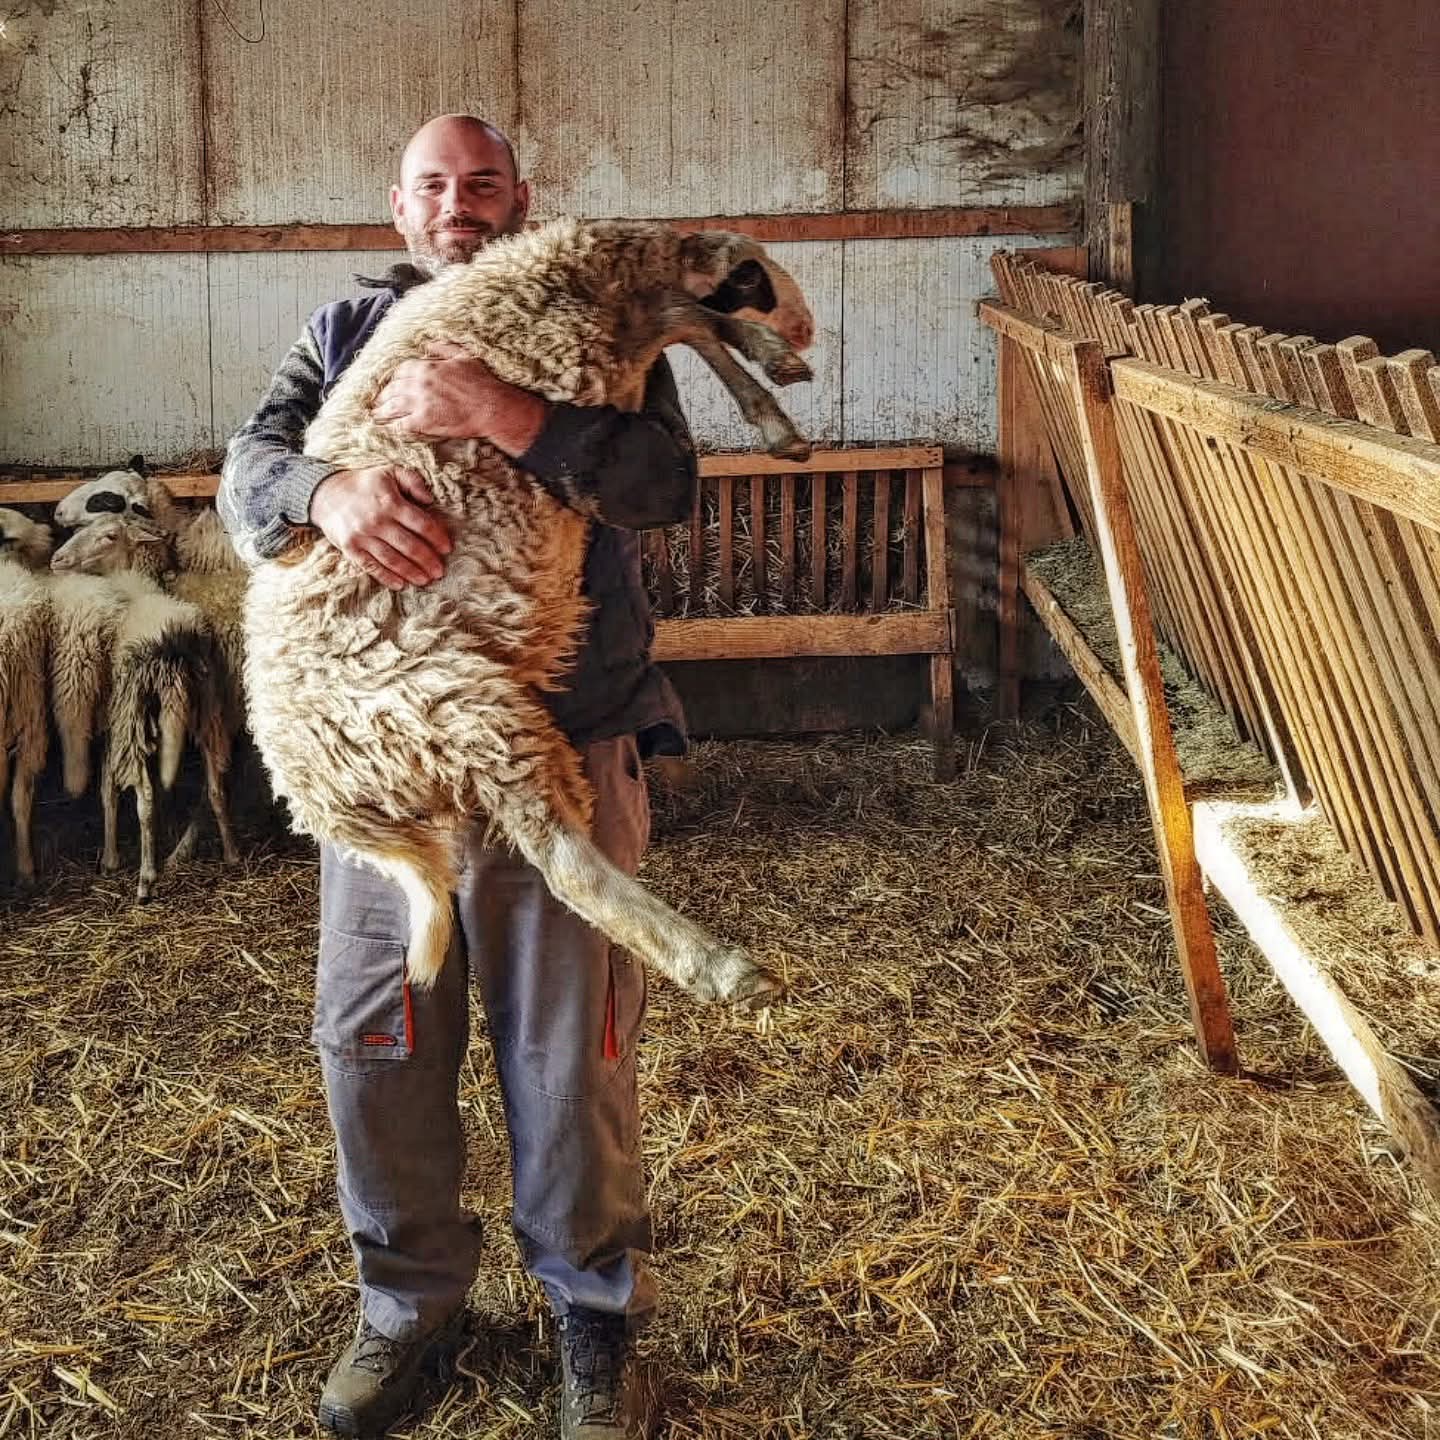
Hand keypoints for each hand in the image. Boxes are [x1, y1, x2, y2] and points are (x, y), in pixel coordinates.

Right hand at [309, 464, 452, 589]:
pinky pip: (371, 566)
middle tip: (440, 571)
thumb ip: (412, 480)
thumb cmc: (364, 484)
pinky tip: (401, 585)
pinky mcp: (350, 548)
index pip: (420, 523)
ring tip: (425, 580)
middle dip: (427, 560)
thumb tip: (429, 498)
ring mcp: (362, 536)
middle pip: (409, 545)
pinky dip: (386, 577)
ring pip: (392, 559)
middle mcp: (377, 520)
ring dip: (411, 572)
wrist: (325, 493)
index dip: (436, 537)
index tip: (447, 548)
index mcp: (390, 502)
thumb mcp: (389, 472)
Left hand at [373, 342, 548, 454]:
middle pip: (392, 388)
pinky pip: (401, 424)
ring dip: (383, 412)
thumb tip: (428, 345)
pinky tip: (390, 429)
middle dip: (384, 396)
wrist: (491, 407)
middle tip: (379, 403)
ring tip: (377, 416)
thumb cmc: (481, 382)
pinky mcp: (424, 421)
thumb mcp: (463, 356)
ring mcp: (419, 403)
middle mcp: (418, 383)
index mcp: (426, 366)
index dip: (394, 379)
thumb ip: (443, 348)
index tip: (392, 385)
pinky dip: (393, 427)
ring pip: (392, 406)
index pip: (400, 371)